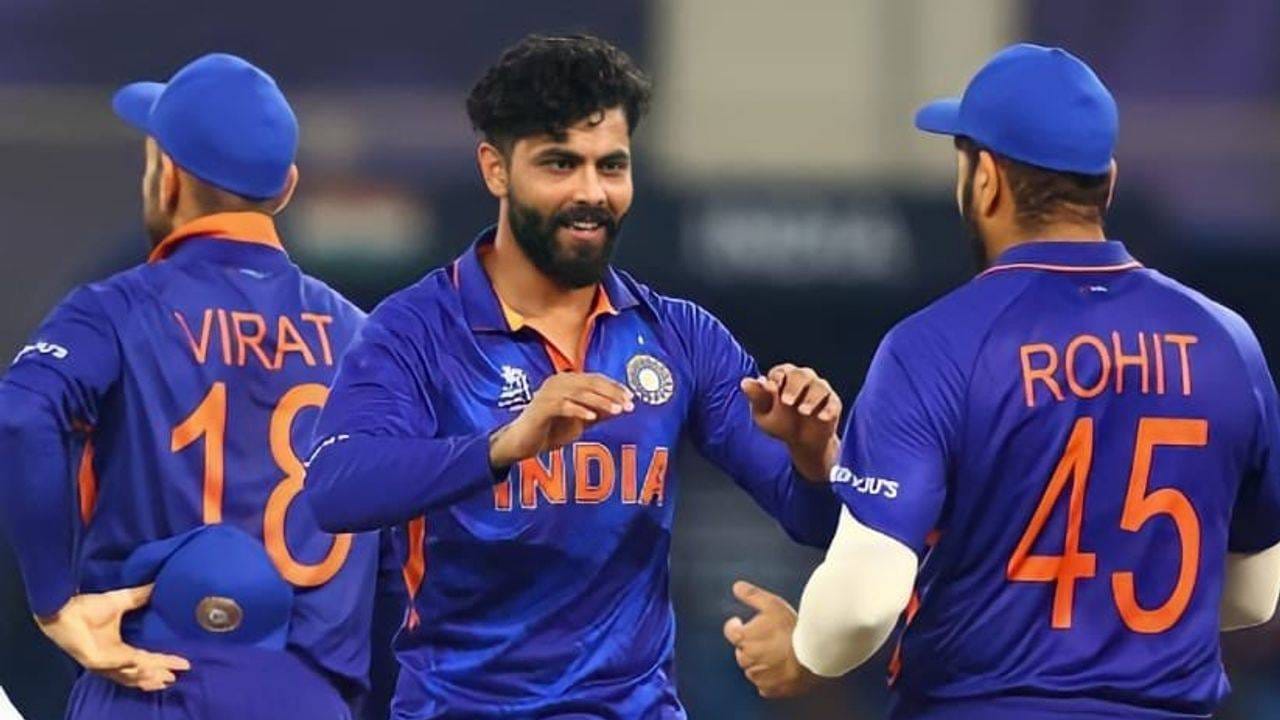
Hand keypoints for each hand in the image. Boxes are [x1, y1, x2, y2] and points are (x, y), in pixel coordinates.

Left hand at [36, 585, 189, 690]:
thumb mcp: (121, 601)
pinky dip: (129, 665)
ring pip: (130, 674)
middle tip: (175, 678)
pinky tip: (141, 664)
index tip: (184, 663)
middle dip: (158, 675)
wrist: (64, 608)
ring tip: (164, 676)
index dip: (164, 662)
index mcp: (118, 650)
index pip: (145, 659)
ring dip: (148, 675)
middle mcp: (111, 660)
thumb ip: (140, 597)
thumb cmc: (88, 607)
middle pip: (139, 673)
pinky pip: (116, 665)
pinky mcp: (94, 660)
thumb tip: (160, 584)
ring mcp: (102, 662)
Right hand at [489, 372, 634, 468]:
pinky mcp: (541, 407)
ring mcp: (548, 393)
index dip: (615, 387)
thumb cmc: (549, 431)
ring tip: (616, 410)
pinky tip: (592, 418)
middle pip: (590, 382)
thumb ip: (597, 413)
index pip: (596, 379)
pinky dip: (579, 410)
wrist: (522, 444)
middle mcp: (558, 382)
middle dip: (612, 393)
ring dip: (600, 401)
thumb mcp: (579, 422)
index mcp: (567, 382)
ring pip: (579, 392)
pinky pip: (563, 405)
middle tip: (628, 404)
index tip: (632, 398)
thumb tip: (620, 407)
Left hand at [723, 580, 820, 698]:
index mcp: (743, 638)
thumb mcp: (772, 604)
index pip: (730, 631)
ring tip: (777, 654)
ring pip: (752, 669)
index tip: (740, 622)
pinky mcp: (771, 689)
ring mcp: (758, 677)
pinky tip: (781, 670)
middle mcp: (746, 659)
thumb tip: (736, 586)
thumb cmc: (792, 628)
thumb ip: (752, 595)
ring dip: (760, 662)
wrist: (813, 654)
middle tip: (767, 638)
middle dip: (750, 645)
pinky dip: (770, 678)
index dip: (735, 625)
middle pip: (742, 651)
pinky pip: (765, 685)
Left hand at [741, 364, 840, 480]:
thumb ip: (757, 398)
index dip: (777, 377)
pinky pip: (833, 402)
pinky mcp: (833, 403)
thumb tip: (745, 382)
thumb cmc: (780, 424)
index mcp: (784, 378)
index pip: (781, 371)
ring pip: (819, 385)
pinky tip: (822, 417)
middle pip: (801, 374)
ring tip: (803, 411)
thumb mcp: (764, 415)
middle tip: (787, 401)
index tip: (773, 388)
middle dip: (794, 386)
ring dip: (811, 397)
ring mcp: (819, 390)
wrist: (802, 442)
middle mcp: (803, 379)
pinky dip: (828, 409)